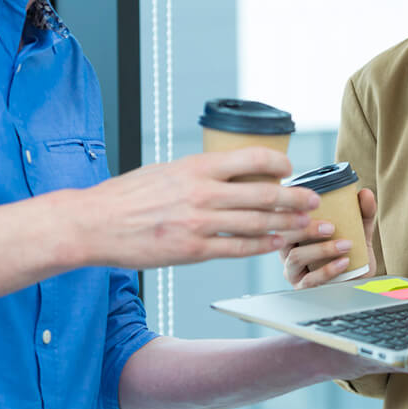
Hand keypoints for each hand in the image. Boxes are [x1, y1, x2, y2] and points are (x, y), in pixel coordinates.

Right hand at [72, 148, 319, 269]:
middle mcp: (202, 192)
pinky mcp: (192, 250)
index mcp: (196, 166)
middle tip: (313, 200)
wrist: (94, 222)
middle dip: (294, 197)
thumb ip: (198, 172)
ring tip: (305, 224)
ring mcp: (199, 223)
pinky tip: (275, 242)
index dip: (277, 163)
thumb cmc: (127, 194)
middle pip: (262, 193)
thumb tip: (226, 172)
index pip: (250, 158)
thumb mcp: (166, 169)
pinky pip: (236, 248)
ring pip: (256, 222)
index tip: (290, 169)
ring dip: (285, 223)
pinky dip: (260, 245)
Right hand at [279, 188, 376, 287]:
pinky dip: (328, 270)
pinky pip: (310, 279)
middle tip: (331, 227)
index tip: (310, 202)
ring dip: (321, 249)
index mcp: (294, 230)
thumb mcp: (358, 229)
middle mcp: (287, 249)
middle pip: (284, 235)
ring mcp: (292, 269)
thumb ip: (362, 212)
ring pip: (296, 257)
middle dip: (307, 229)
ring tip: (345, 245)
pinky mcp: (302, 288)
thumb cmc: (351, 251)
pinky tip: (344, 262)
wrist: (360, 280)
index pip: (283, 215)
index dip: (289, 208)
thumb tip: (365, 193)